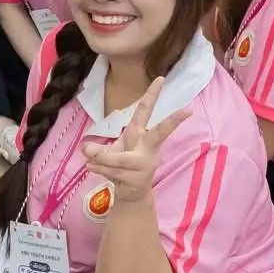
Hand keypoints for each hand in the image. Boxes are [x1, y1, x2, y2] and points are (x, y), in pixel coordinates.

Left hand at [81, 78, 189, 206]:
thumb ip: (98, 149)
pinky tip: (93, 168)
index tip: (161, 78)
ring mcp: (145, 164)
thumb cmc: (122, 167)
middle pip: (159, 133)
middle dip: (171, 122)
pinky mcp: (138, 178)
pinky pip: (111, 170)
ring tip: (91, 159)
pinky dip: (97, 169)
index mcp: (139, 134)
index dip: (152, 94)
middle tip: (186, 111)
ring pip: (117, 157)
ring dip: (100, 159)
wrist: (131, 194)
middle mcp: (147, 147)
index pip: (145, 111)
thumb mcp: (107, 153)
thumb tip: (87, 149)